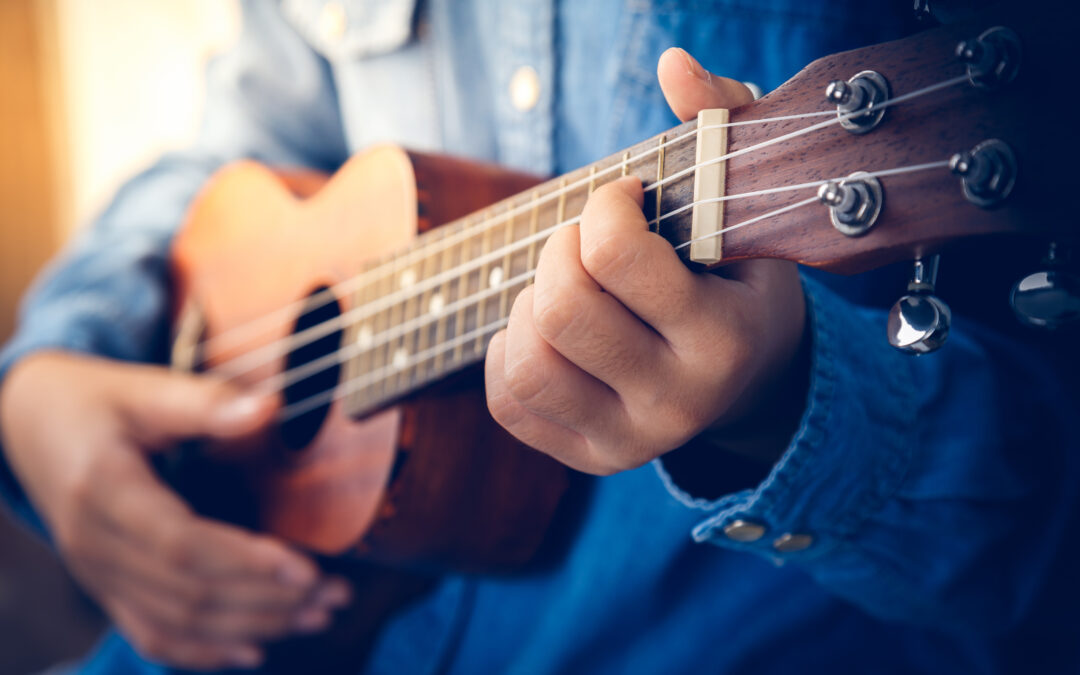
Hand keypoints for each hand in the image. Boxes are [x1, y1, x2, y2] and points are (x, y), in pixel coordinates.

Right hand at [0, 351, 350, 669]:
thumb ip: (205, 402)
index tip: (308, 568)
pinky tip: (256, 648)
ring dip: (253, 626)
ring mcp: (97, 574)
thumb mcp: (143, 388)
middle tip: (337, 592)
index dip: (247, 562)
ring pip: (179, 621)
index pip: (182, 545)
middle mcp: (95, 545)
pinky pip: (154, 634)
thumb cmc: (98, 401)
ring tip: (319, 615)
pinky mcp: (106, 587)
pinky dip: (205, 650)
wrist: (34, 425)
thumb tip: (270, 408)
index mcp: (106, 491)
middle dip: (269, 599)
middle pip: (189, 592)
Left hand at [484, 48, 806, 474]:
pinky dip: (509, 350)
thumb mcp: (746, 202)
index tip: (624, 198)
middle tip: (586, 240)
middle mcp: (678, 402)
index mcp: (724, 339)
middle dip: (560, 250)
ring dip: (531, 304)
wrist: (749, 379)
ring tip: (568, 286)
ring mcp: (630, 440)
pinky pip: (508, 400)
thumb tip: (673, 65)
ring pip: (528, 360)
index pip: (617, 257)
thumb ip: (720, 122)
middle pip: (563, 309)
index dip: (603, 206)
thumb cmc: (738, 277)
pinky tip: (546, 329)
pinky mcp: (589, 458)